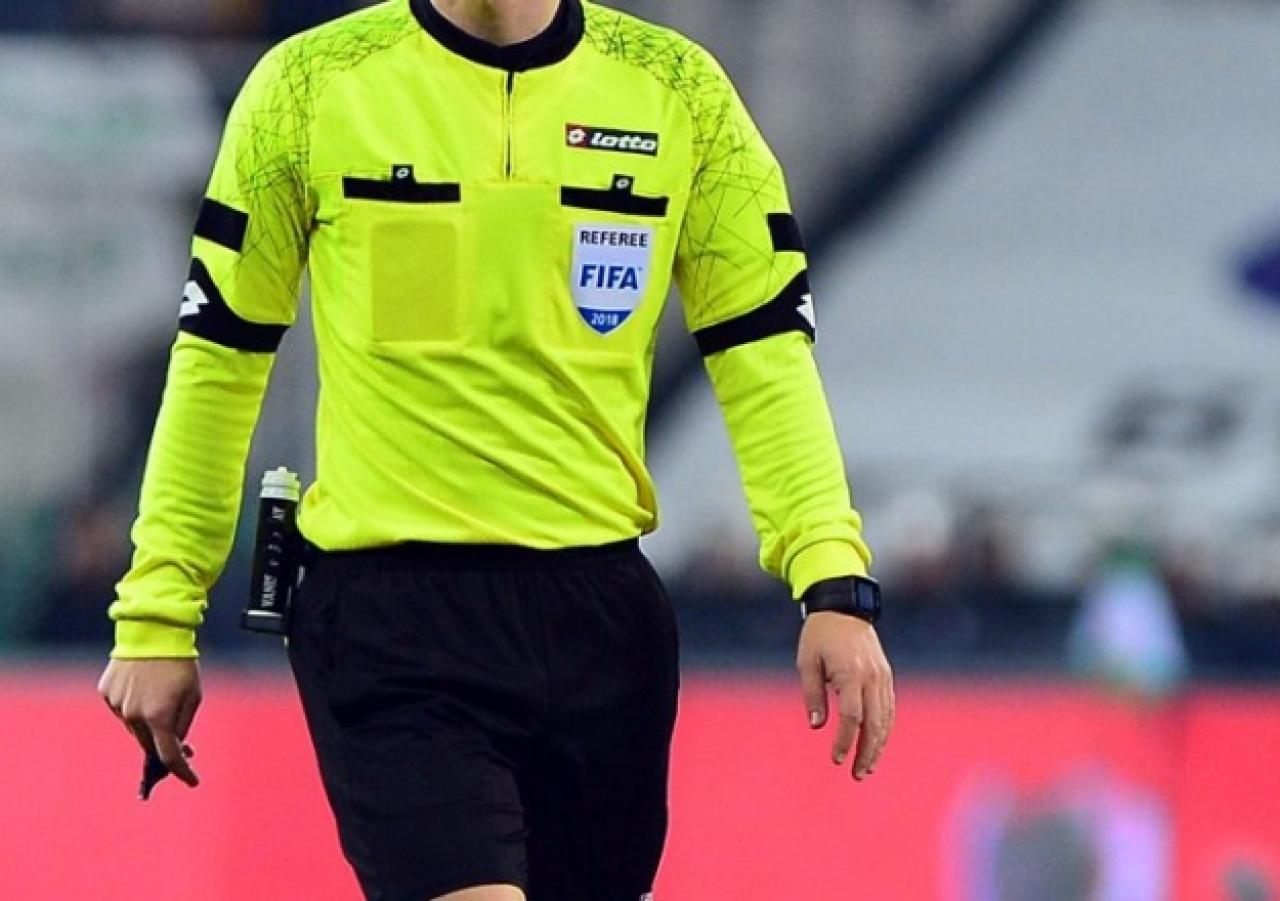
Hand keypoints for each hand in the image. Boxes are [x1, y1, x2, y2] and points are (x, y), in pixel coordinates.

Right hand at [98, 658, 201, 787]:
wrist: (153, 631)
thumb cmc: (180, 663)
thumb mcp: (193, 695)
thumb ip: (183, 725)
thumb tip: (176, 746)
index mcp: (158, 717)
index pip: (169, 757)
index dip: (182, 772)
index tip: (192, 780)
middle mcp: (133, 715)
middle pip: (149, 744)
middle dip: (165, 746)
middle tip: (183, 744)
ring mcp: (117, 705)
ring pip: (135, 727)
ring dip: (149, 722)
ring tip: (161, 697)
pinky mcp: (106, 693)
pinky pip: (122, 709)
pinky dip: (134, 705)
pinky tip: (144, 686)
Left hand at [796, 612, 893, 779]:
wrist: (843, 607)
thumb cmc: (819, 635)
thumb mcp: (807, 662)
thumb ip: (812, 695)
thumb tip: (816, 726)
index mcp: (851, 674)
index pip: (852, 717)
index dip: (845, 741)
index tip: (836, 759)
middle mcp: (872, 678)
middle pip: (874, 724)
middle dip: (867, 753)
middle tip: (857, 775)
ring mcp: (883, 677)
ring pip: (886, 720)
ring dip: (878, 746)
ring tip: (867, 768)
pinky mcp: (886, 676)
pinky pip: (889, 709)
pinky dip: (884, 729)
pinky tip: (876, 744)